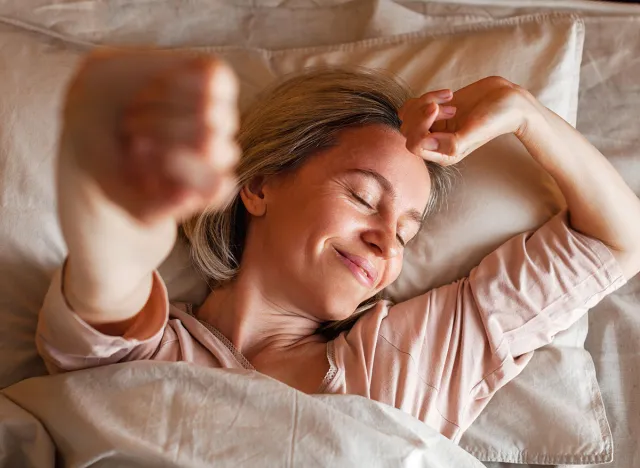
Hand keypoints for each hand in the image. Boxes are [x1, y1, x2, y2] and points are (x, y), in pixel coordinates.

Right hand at [62, 50, 239, 222]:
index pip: (216, 185)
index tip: (135, 157)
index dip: (173, 168)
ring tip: (135, 112)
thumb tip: (187, 197)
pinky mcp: (218, 81)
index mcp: (208, 187)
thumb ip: (149, 209)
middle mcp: (221, 154)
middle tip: (129, 134)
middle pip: (209, 143)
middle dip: (160, 135)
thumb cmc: (111, 157)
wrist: (94, 108)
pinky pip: (213, 81)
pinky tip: (154, 87)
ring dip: (161, 109)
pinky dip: (177, 82)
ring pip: (210, 112)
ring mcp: (223, 117)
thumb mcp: (117, 192)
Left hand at [399, 76, 532, 165]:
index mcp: (444, 155)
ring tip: (450, 98)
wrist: (508, 100)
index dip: (419, 125)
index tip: (437, 108)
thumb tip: (425, 143)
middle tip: (450, 105)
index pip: (414, 145)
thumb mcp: (476, 132)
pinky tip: (449, 94)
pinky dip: (427, 95)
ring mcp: (434, 126)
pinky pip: (414, 105)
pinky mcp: (435, 111)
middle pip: (408, 129)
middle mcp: (436, 143)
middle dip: (423, 112)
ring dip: (425, 101)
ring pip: (408, 115)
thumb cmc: (496, 118)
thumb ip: (452, 143)